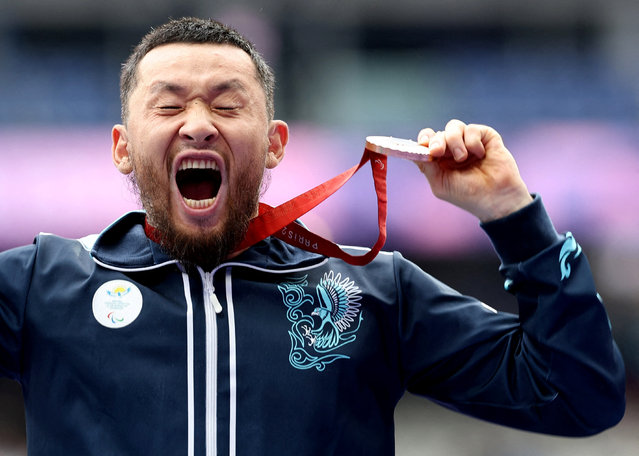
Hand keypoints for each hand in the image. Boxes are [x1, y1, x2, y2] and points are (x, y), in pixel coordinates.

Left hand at [416, 119, 532, 221]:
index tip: (423, 144)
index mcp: (440, 160)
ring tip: (462, 157)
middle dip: (436, 141)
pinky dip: (472, 141)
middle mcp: (453, 149)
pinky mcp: (486, 137)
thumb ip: (426, 166)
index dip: (424, 139)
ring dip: (454, 141)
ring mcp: (469, 142)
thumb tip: (412, 151)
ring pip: (454, 126)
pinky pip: (472, 129)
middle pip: (438, 133)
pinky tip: (480, 155)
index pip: (427, 141)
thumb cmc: (468, 194)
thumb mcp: (440, 183)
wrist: (496, 197)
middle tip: (437, 152)